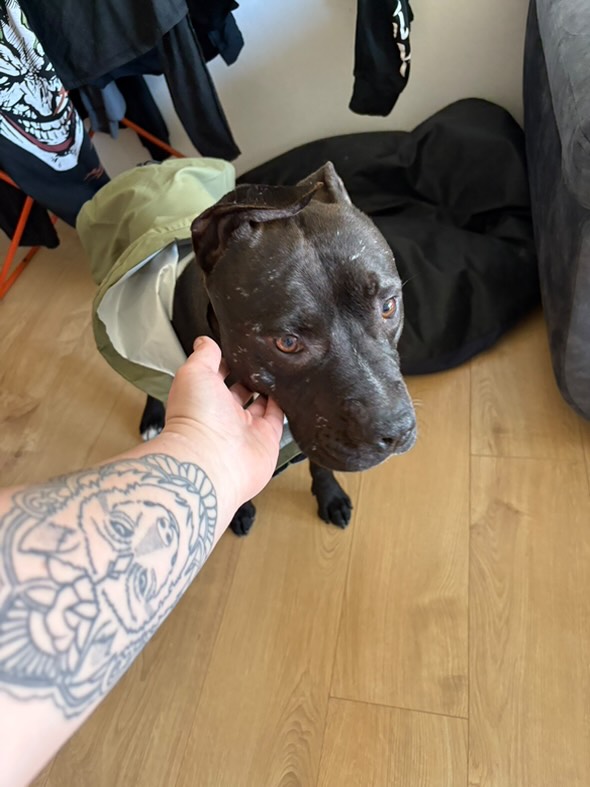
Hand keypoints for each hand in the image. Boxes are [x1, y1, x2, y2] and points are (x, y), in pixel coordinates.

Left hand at [161, 337, 283, 513]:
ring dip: (270, 387)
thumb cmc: (195, 418)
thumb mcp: (194, 373)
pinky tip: (290, 389)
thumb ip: (204, 355)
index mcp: (204, 396)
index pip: (217, 374)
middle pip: (241, 389)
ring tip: (281, 368)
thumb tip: (204, 340)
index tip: (241, 345)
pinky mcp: (267, 438)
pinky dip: (285, 404)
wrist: (212, 460)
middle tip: (266, 356)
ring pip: (261, 403)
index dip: (227, 360)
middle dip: (251, 374)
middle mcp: (224, 414)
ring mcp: (246, 428)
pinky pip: (279, 418)